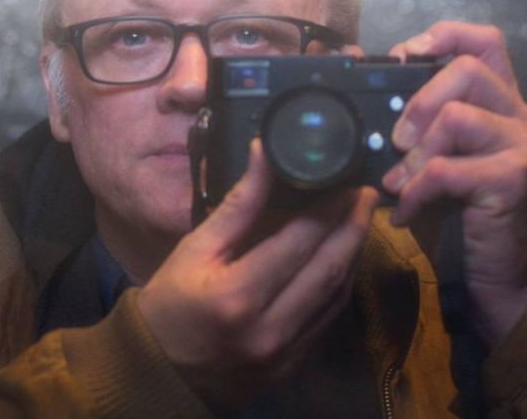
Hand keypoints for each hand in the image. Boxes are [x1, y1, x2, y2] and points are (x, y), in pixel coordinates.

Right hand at [137, 140, 379, 409]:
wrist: (158, 372)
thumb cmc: (169, 304)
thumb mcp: (195, 249)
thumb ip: (238, 205)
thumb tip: (264, 154)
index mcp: (238, 295)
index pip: (300, 243)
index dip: (330, 210)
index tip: (349, 184)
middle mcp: (268, 328)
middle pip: (330, 270)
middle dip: (355, 228)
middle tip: (368, 197)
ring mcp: (283, 354)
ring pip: (336, 297)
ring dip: (353, 257)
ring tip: (360, 223)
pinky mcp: (291, 367)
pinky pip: (327, 321)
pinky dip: (339, 287)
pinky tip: (342, 262)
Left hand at [382, 21, 526, 347]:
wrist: (496, 279)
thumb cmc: (458, 218)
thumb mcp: (433, 161)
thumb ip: (415, 126)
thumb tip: (364, 91)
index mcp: (501, 104)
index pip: (485, 41)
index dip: (443, 35)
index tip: (404, 58)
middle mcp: (521, 117)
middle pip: (468, 69)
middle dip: (419, 100)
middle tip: (397, 140)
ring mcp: (524, 147)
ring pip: (457, 115)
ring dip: (415, 152)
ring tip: (399, 182)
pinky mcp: (515, 180)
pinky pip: (447, 169)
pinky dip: (415, 191)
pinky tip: (406, 213)